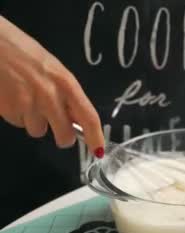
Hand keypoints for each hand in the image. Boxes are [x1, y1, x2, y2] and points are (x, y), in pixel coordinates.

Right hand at [0, 16, 103, 154]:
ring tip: (25, 98)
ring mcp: (28, 104)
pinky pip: (18, 124)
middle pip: (64, 135)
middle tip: (56, 127)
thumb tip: (76, 118)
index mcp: (66, 83)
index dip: (95, 137)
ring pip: (38, 131)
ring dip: (33, 121)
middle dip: (62, 136)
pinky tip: (11, 96)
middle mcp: (50, 96)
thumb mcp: (53, 69)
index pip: (88, 117)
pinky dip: (16, 115)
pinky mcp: (9, 109)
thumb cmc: (22, 53)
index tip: (98, 151)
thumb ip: (66, 93)